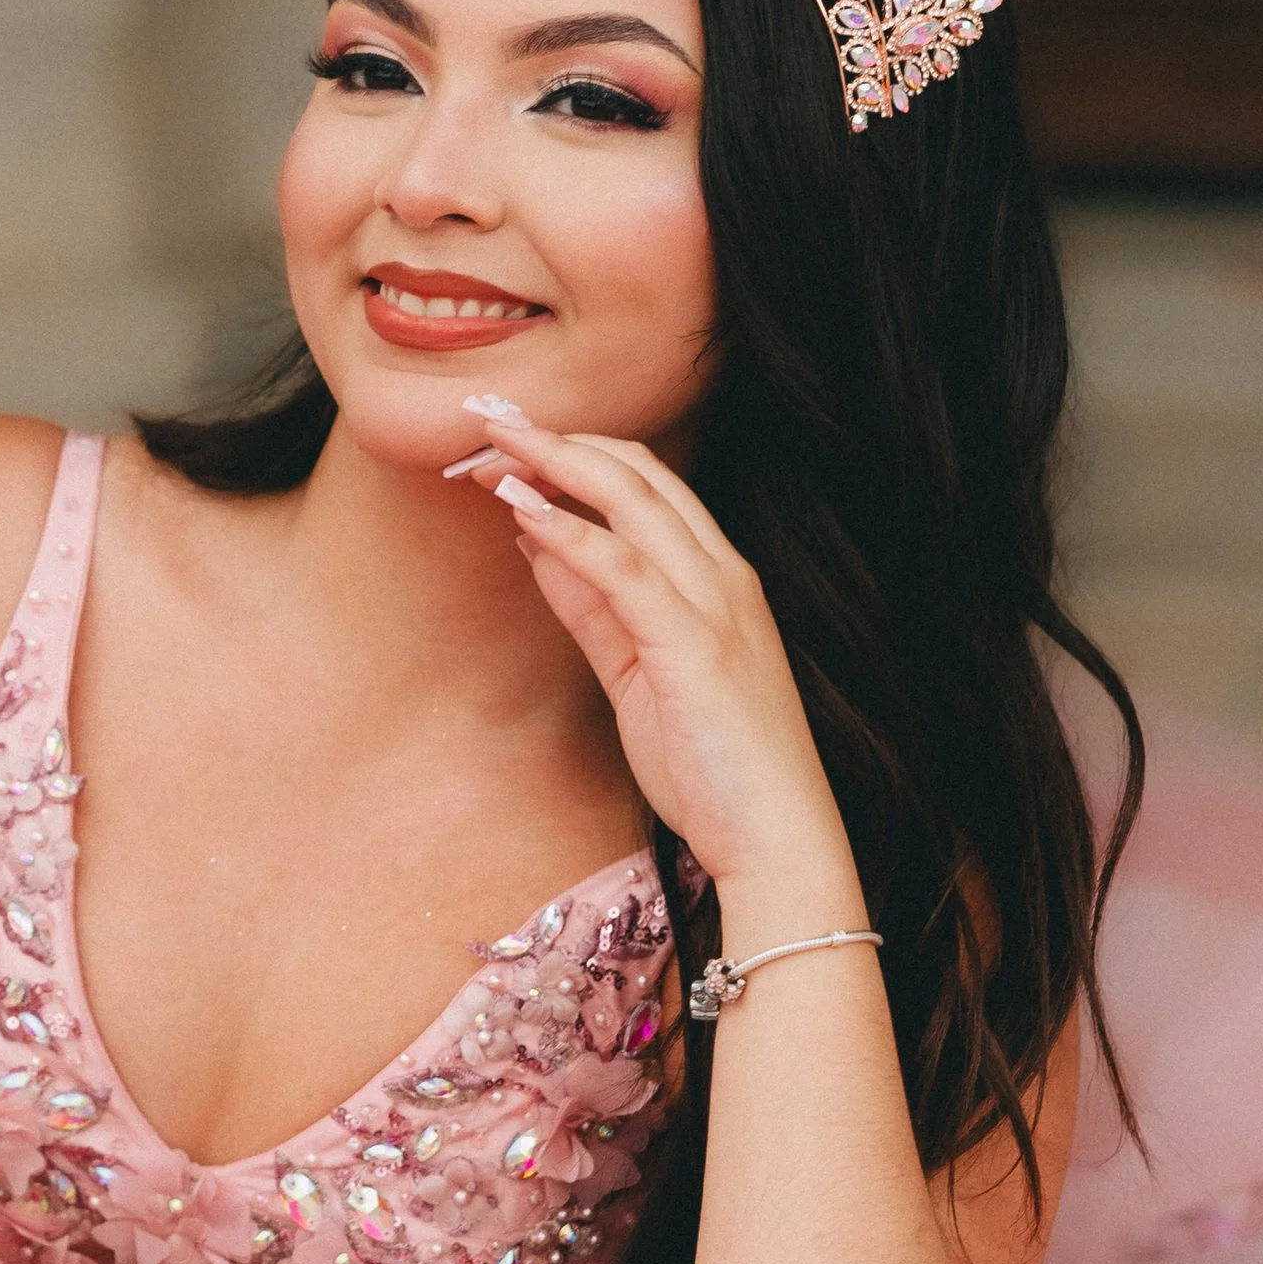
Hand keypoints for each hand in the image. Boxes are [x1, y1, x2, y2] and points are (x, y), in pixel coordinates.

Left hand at [461, 407, 856, 908]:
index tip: (510, 442)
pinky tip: (520, 508)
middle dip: (559, 440)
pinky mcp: (694, 643)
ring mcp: (715, 604)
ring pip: (632, 500)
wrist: (775, 838)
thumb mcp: (636, 674)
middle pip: (638, 473)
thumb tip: (537, 545)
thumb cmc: (713, 766)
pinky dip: (568, 530)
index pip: (648, 485)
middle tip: (487, 424)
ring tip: (488, 447)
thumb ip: (592, 609)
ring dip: (553, 465)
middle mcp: (724, 576)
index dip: (577, 453)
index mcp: (719, 580)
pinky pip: (623, 567)